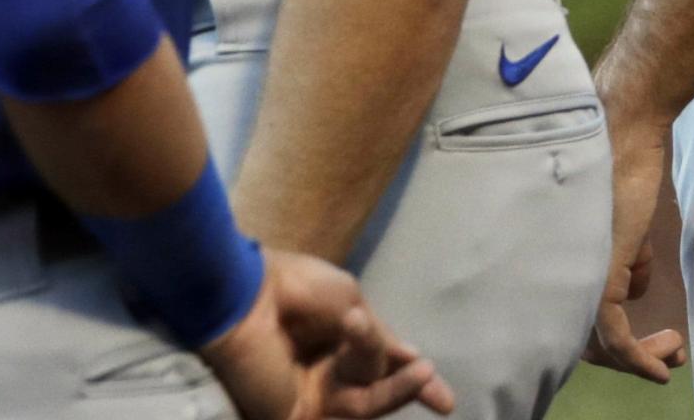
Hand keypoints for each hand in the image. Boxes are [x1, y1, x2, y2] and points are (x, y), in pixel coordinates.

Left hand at [201, 251, 453, 418]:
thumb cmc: (295, 287)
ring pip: (366, 403)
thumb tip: (408, 357)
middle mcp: (321, 372)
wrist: (250, 297)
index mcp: (330, 342)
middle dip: (407, 387)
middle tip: (439, 391)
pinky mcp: (298, 414)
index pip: (375, 364)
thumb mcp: (350, 303)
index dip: (407, 373)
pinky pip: (349, 407)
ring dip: (398, 387)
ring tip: (424, 370)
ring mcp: (310, 397)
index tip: (443, 394)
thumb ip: (376, 337)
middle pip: (374, 388)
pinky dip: (377, 383)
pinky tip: (397, 362)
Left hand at [583, 111, 686, 381]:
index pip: (576, 317)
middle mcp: (561, 271)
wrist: (623, 130)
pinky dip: (637, 357)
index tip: (654, 346)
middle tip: (669, 355)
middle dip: (631, 356)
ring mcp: (577, 274)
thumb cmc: (621, 162)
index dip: (613, 343)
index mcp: (562, 261)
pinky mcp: (597, 275)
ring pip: (602, 344)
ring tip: (672, 352)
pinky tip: (659, 368)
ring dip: (640, 357)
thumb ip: (625, 255)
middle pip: (586, 337)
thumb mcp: (624, 220)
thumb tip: (635, 285)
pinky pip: (613, 336)